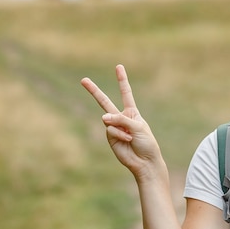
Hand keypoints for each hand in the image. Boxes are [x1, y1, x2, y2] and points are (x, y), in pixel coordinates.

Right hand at [81, 64, 163, 179]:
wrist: (144, 161)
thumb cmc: (146, 143)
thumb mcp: (138, 127)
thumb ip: (121, 119)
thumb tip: (102, 117)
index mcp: (132, 112)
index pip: (125, 93)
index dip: (122, 80)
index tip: (118, 67)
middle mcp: (121, 117)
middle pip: (105, 101)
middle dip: (94, 91)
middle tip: (83, 79)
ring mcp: (114, 127)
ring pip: (108, 119)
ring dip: (120, 127)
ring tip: (130, 136)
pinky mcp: (109, 137)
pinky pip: (110, 130)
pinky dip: (119, 135)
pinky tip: (127, 140)